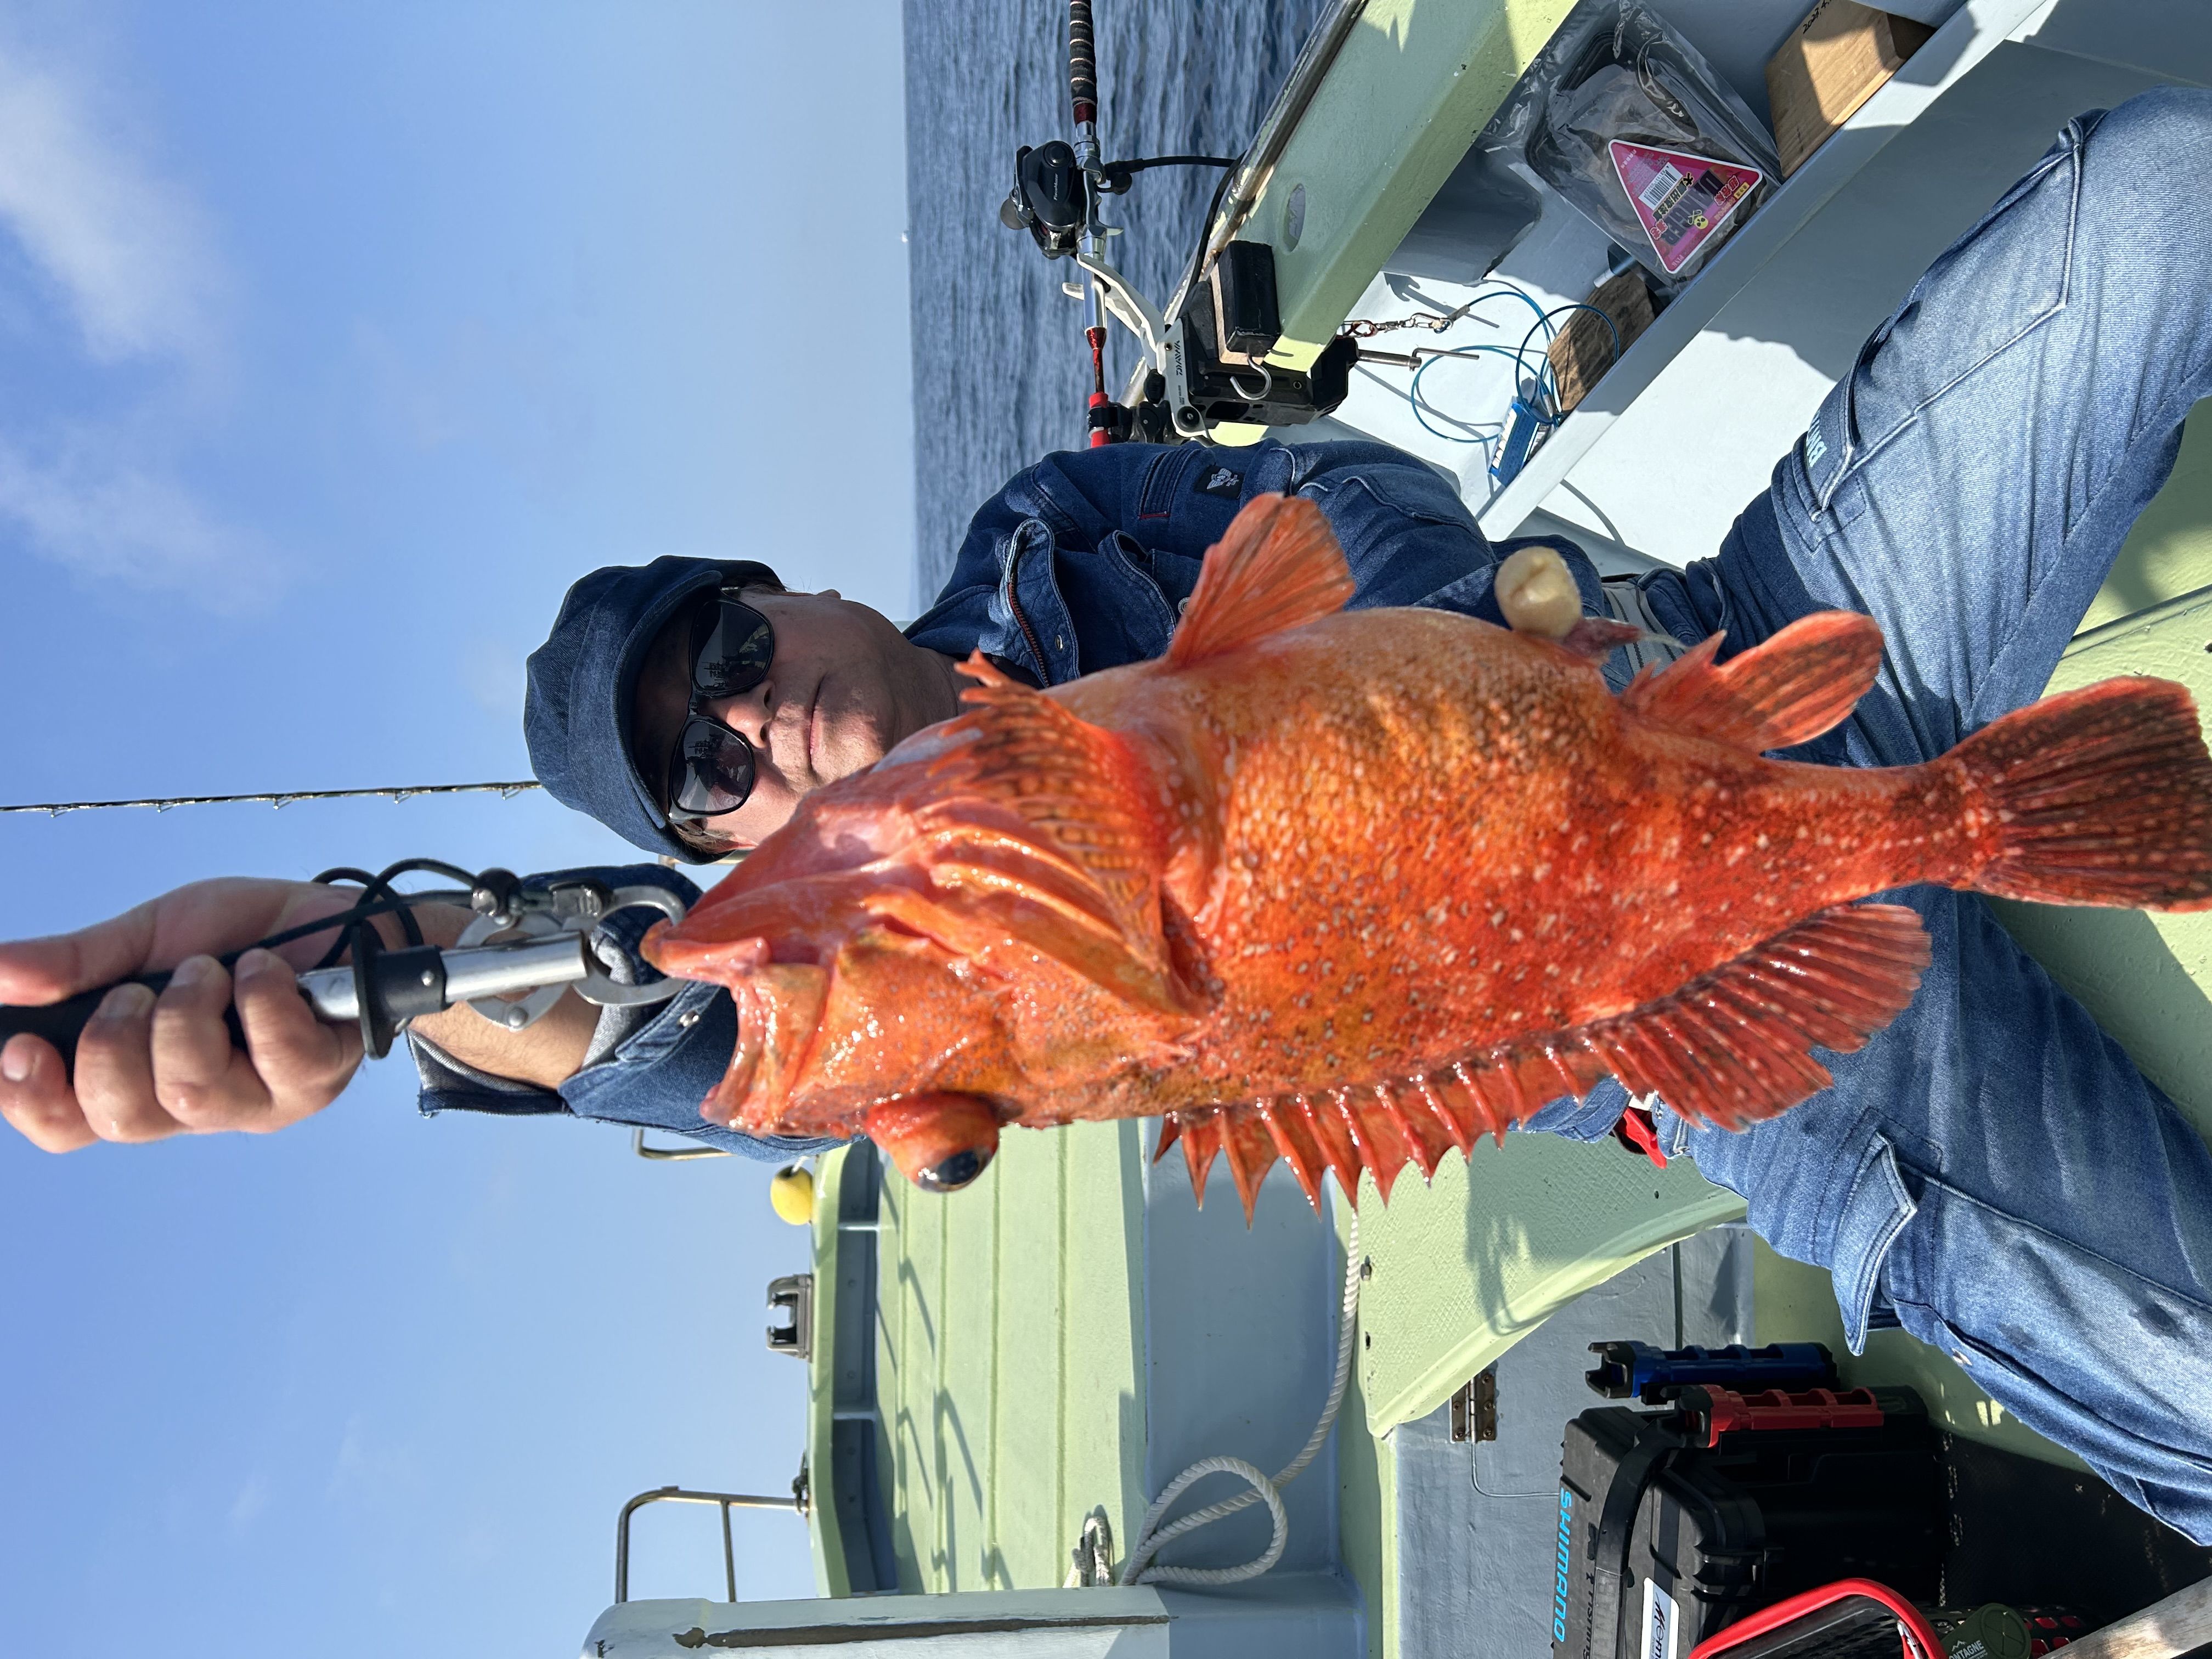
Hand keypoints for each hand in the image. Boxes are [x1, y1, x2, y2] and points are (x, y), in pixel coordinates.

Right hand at [0, 878, 373, 1152]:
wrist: (339, 920)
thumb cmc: (244, 939)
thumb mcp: (149, 937)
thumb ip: (77, 963)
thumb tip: (0, 973)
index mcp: (142, 1078)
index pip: (69, 1124)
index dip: (34, 1100)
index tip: (22, 1049)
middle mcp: (198, 1105)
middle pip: (123, 1118)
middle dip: (112, 1043)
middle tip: (135, 991)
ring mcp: (261, 1099)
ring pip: (192, 1092)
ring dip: (187, 1013)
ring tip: (208, 970)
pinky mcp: (317, 1077)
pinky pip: (275, 1053)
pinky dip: (259, 995)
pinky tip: (264, 969)